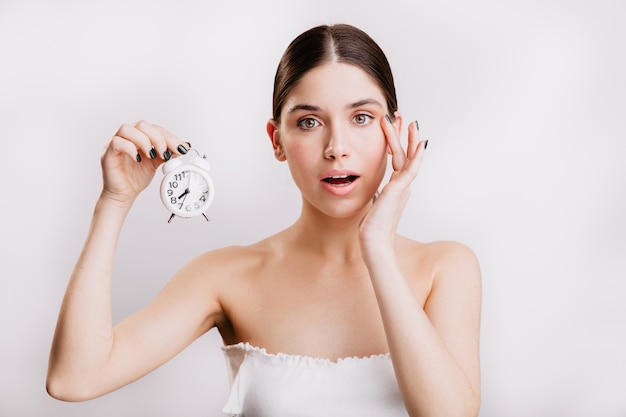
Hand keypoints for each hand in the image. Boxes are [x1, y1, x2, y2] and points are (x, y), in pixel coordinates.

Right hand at [100, 121, 187, 205]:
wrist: (124, 194)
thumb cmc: (136, 177)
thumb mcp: (157, 163)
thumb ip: (168, 153)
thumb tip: (183, 146)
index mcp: (140, 136)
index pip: (155, 128)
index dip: (169, 136)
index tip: (180, 148)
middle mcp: (127, 137)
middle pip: (142, 125)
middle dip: (157, 137)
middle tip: (164, 152)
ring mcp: (116, 143)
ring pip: (127, 129)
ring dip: (143, 140)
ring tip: (151, 155)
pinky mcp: (108, 153)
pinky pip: (117, 142)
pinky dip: (130, 148)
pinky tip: (139, 158)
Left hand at [359, 115, 426, 251]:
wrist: (373, 240)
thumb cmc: (370, 228)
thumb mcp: (371, 205)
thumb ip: (374, 196)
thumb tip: (372, 192)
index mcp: (395, 188)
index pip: (396, 159)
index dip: (395, 143)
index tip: (393, 128)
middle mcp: (401, 186)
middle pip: (404, 154)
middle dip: (402, 135)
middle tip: (402, 116)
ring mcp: (402, 187)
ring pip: (408, 157)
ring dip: (407, 138)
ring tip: (408, 121)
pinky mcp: (400, 190)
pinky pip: (412, 168)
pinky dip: (417, 155)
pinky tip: (420, 142)